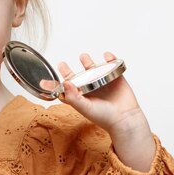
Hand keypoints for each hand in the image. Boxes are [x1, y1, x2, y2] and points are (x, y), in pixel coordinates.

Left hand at [58, 52, 154, 170]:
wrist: (125, 118)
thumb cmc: (105, 117)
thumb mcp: (85, 108)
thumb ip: (73, 97)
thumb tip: (65, 83)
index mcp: (81, 96)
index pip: (67, 88)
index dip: (59, 82)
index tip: (48, 77)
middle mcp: (91, 89)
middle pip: (79, 77)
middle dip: (69, 70)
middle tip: (63, 64)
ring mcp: (103, 83)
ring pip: (94, 69)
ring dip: (88, 62)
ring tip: (83, 57)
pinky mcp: (115, 78)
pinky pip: (111, 66)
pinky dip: (110, 59)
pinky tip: (107, 56)